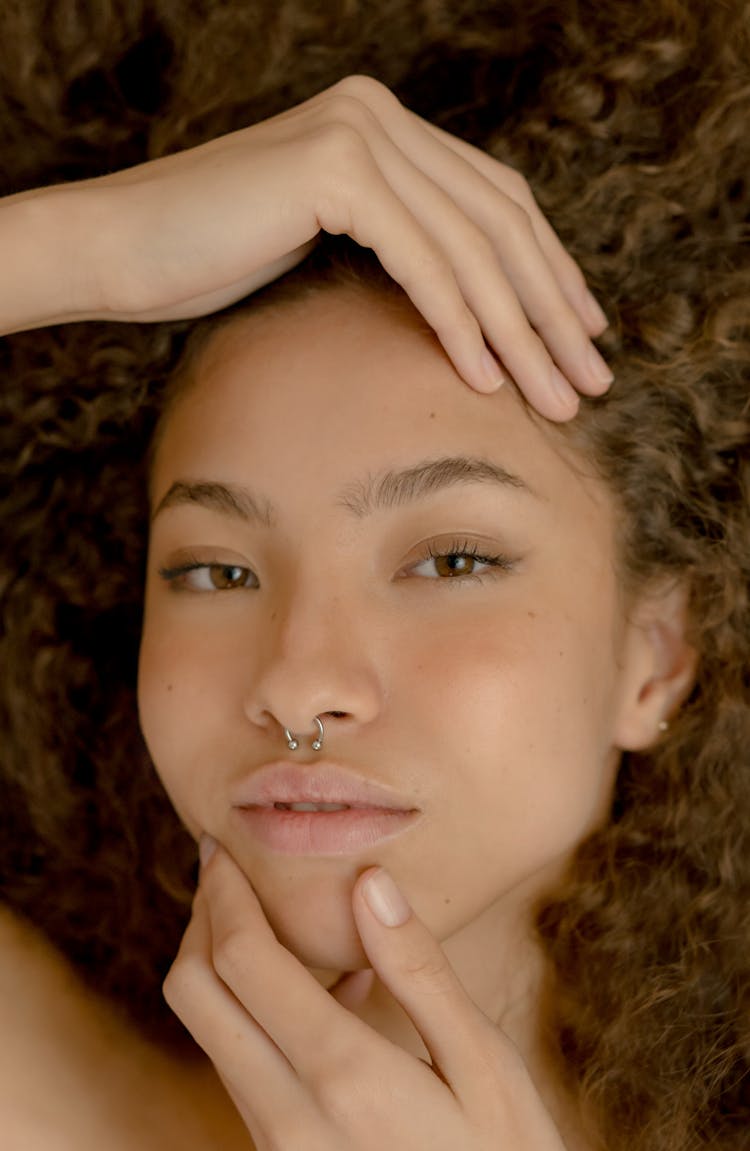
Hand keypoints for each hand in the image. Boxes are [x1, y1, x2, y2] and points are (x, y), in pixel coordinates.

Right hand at [43, 75, 608, 418]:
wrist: (120, 248)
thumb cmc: (210, 262)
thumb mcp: (323, 248)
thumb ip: (395, 249)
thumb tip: (469, 309)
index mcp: (386, 129)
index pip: (496, 204)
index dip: (549, 272)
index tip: (581, 335)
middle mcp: (381, 117)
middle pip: (501, 223)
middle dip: (553, 311)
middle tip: (590, 380)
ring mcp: (359, 133)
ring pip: (472, 247)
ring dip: (521, 332)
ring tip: (554, 397)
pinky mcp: (334, 169)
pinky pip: (423, 261)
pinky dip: (460, 324)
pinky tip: (486, 377)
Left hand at [163, 841, 566, 1150]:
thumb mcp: (484, 1066)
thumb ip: (420, 971)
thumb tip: (369, 882)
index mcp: (342, 1075)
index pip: (241, 960)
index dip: (221, 892)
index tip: (223, 845)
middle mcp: (286, 1113)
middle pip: (195, 992)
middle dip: (200, 918)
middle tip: (226, 871)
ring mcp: (273, 1144)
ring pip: (209, 1032)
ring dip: (220, 964)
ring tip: (273, 917)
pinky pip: (238, 1069)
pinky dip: (249, 1012)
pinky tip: (320, 994)